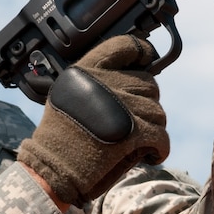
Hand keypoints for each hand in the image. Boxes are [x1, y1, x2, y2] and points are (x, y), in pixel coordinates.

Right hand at [17, 35, 168, 205]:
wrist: (53, 167)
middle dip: (146, 103)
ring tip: (136, 141)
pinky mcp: (135, 131)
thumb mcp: (68, 94)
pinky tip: (150, 154)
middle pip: (149, 83)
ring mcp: (123, 106)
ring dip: (152, 128)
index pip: (126, 46)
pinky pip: (161, 136)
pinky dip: (159, 148)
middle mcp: (106, 82)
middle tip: (134, 121)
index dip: (142, 52)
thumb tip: (132, 74)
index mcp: (88, 69)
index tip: (147, 60)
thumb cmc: (60, 137)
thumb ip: (97, 81)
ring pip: (158, 112)